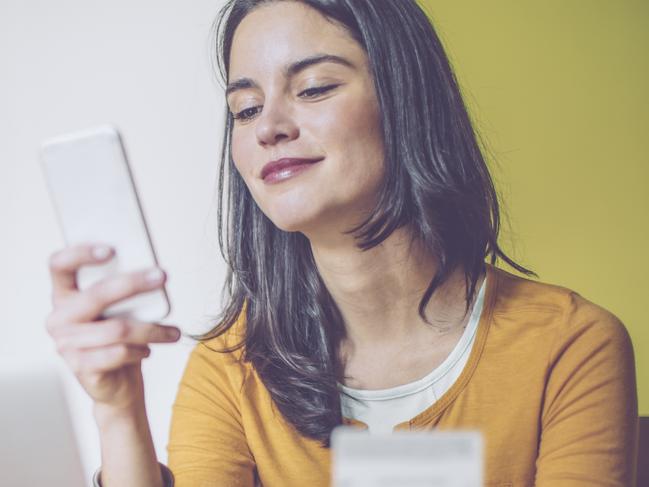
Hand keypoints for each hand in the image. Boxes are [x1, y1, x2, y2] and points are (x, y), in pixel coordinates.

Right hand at [45, 243, 180, 410]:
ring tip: (173, 332)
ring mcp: (66, 345)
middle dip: (133, 283)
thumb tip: (152, 268)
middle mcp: (59, 319)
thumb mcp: (120, 309)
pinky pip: (120, 352)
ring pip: (117, 328)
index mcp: (64, 296)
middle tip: (162, 275)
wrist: (118, 383)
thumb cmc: (120, 338)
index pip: (59, 265)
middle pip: (97, 294)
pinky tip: (148, 351)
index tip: (112, 249)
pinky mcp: (81, 368)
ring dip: (152, 329)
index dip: (80, 254)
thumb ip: (124, 289)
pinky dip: (141, 350)